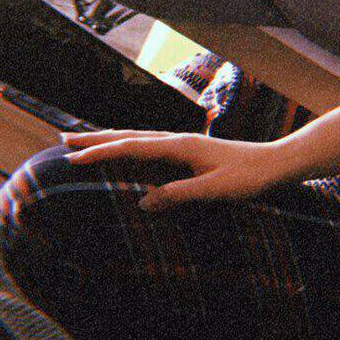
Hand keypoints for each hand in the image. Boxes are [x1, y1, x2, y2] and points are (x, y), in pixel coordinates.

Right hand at [58, 129, 293, 211]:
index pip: (132, 148)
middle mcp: (178, 140)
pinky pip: (150, 146)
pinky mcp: (190, 151)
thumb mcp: (215, 190)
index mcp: (180, 146)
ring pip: (138, 138)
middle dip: (96, 139)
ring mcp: (183, 144)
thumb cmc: (249, 177)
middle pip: (129, 136)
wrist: (276, 163)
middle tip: (63, 140)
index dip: (101, 152)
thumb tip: (143, 202)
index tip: (74, 157)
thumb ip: (179, 194)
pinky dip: (129, 146)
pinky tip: (125, 152)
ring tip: (84, 141)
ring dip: (110, 140)